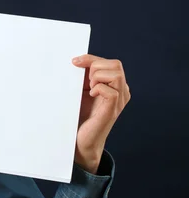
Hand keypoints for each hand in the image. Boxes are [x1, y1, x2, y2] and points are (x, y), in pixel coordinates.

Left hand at [72, 54, 130, 173]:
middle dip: (95, 67)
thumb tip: (77, 60)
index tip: (74, 62)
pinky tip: (90, 95)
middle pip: (116, 65)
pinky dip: (98, 88)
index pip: (111, 62)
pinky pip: (112, 92)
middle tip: (84, 81)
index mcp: (116, 85)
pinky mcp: (112, 111)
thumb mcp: (82, 89)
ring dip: (97, 77)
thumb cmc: (80, 114)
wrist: (80, 139)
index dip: (92, 59)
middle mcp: (122, 92)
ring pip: (116, 75)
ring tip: (89, 88)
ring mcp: (119, 102)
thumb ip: (84, 76)